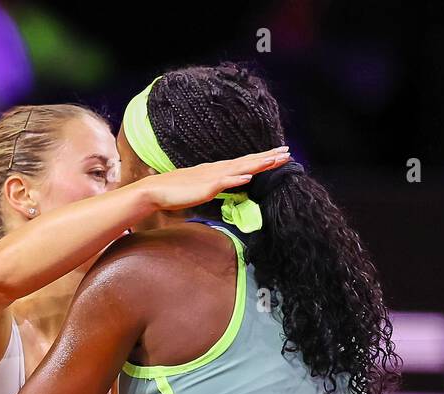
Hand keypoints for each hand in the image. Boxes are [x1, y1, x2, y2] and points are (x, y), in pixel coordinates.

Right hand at [137, 146, 289, 210]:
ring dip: (258, 164)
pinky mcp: (205, 187)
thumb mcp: (202, 189)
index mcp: (218, 171)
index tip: (279, 155)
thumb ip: (216, 186)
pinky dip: (236, 179)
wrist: (155, 191)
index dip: (263, 159)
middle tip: (288, 152)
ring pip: (240, 169)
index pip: (245, 163)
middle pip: (248, 162)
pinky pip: (223, 183)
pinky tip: (248, 177)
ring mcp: (212, 177)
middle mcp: (218, 170)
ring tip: (275, 160)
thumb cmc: (176, 192)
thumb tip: (228, 187)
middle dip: (269, 158)